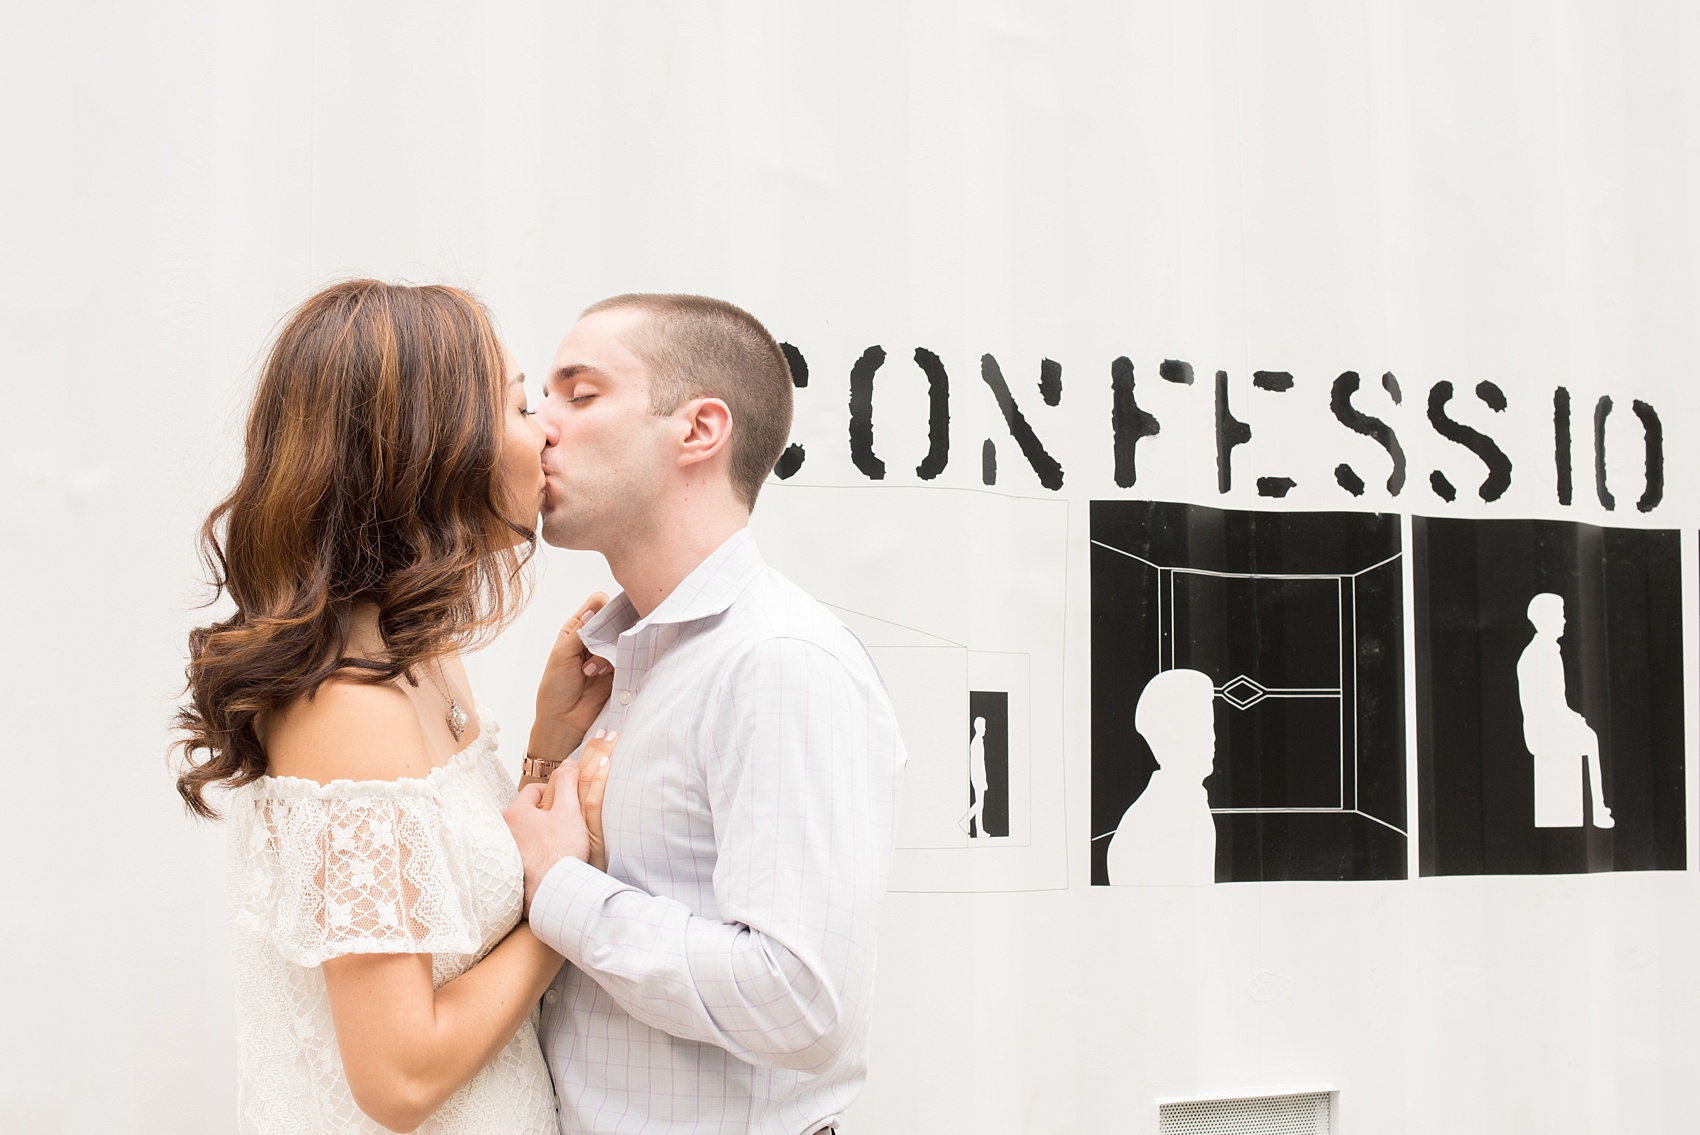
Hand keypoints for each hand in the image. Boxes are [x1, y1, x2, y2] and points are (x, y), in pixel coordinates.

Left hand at [504, 731, 619, 913]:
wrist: (555, 893)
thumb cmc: (560, 854)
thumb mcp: (569, 810)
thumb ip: (567, 783)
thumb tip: (568, 765)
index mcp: (515, 813)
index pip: (534, 790)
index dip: (555, 793)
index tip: (568, 804)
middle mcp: (505, 831)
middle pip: (530, 812)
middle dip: (549, 815)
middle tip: (567, 825)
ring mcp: (508, 852)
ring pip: (529, 832)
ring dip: (544, 834)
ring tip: (561, 844)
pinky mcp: (513, 869)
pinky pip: (528, 852)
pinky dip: (540, 852)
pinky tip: (553, 860)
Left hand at [528, 593, 615, 763]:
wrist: (566, 723)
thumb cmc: (556, 689)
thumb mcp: (562, 654)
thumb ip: (581, 629)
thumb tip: (598, 600)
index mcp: (576, 630)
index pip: (596, 606)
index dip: (603, 607)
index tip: (604, 616)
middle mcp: (595, 640)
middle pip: (614, 620)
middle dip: (609, 630)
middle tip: (596, 647)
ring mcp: (610, 655)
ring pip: (622, 638)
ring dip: (609, 651)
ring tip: (591, 671)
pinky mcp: (622, 670)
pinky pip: (630, 657)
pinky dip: (621, 661)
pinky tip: (605, 674)